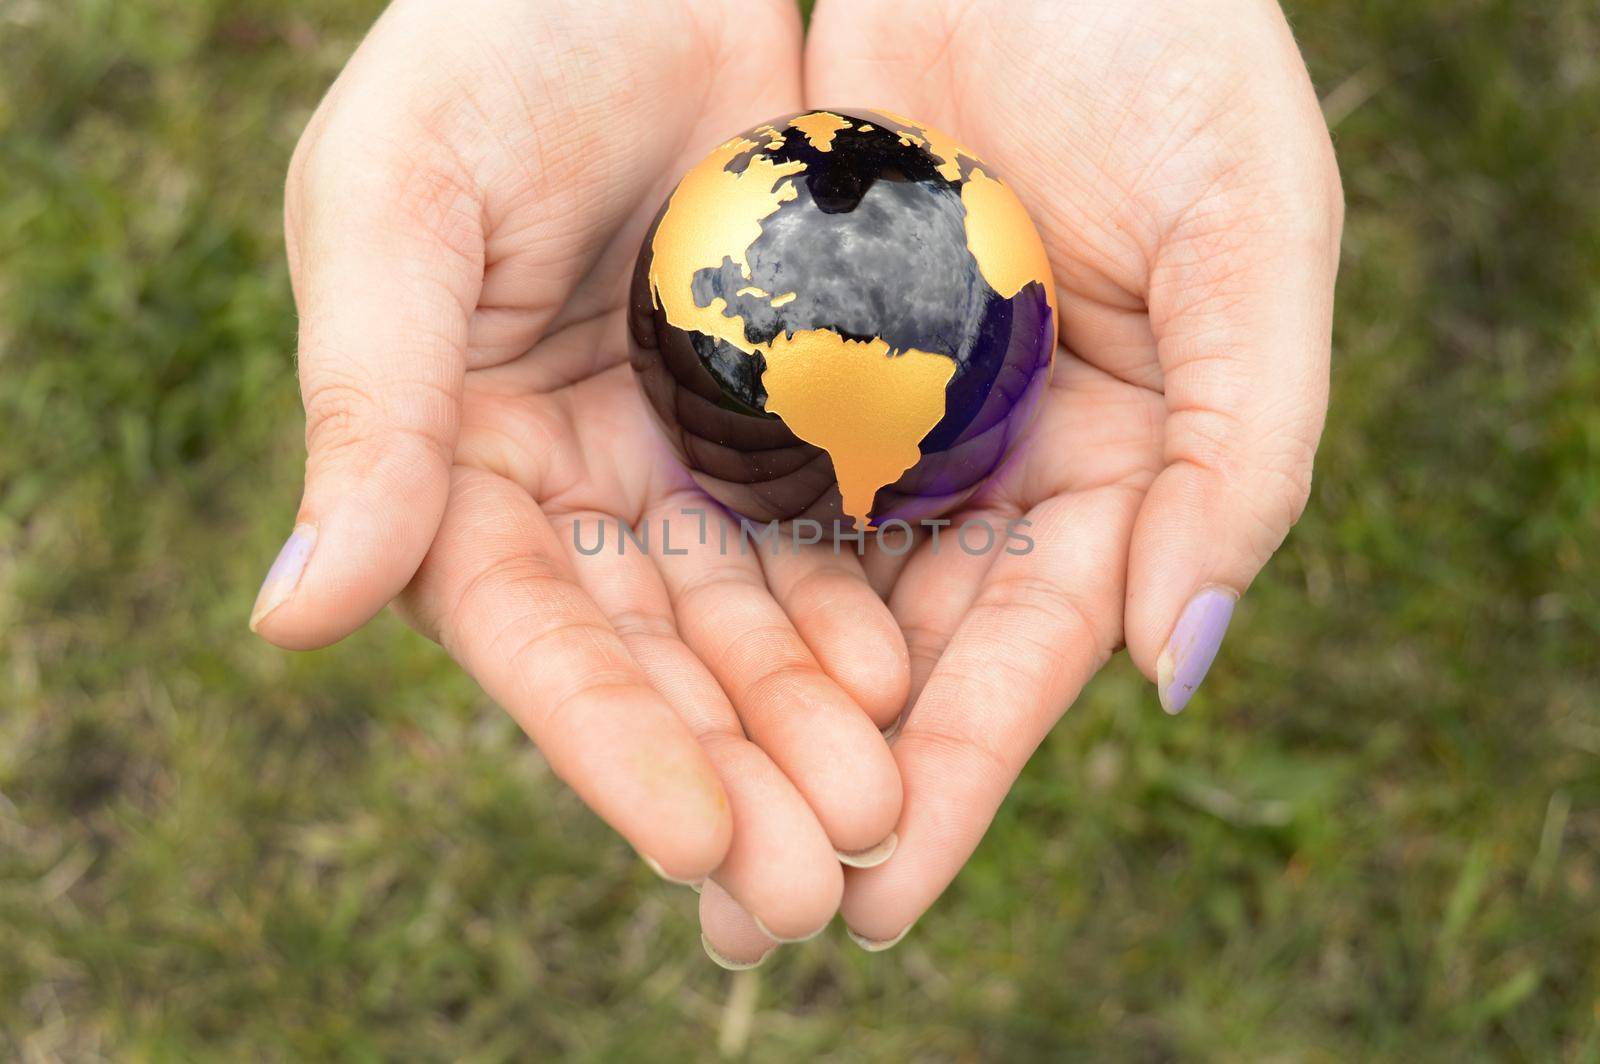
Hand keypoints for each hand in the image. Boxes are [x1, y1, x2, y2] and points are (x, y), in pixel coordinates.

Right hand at [248, 0, 911, 944]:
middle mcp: (579, 493)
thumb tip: (293, 617)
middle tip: (817, 880)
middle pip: (658, 664)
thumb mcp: (399, 204)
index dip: (608, 741)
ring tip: (883, 812)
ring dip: (815, 725)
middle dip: (735, 772)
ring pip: (755, 625)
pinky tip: (918, 681)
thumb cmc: (497, 50)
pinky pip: (837, 537)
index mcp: (461, 468)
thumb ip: (364, 407)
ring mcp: (692, 464)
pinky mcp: (793, 423)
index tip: (693, 838)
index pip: (533, 638)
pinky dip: (871, 611)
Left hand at [700, 0, 1339, 957]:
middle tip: (742, 916)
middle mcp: (989, 465)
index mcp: (1116, 471)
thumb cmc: (1175, 50)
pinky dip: (692, 569)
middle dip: (822, 783)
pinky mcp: (788, 348)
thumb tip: (1175, 666)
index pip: (1024, 661)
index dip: (955, 786)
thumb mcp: (1256, 235)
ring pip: (802, 592)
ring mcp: (882, 412)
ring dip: (742, 711)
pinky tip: (633, 662)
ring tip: (671, 828)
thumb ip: (1246, 453)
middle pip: (897, 657)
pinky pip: (733, 476)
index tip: (872, 901)